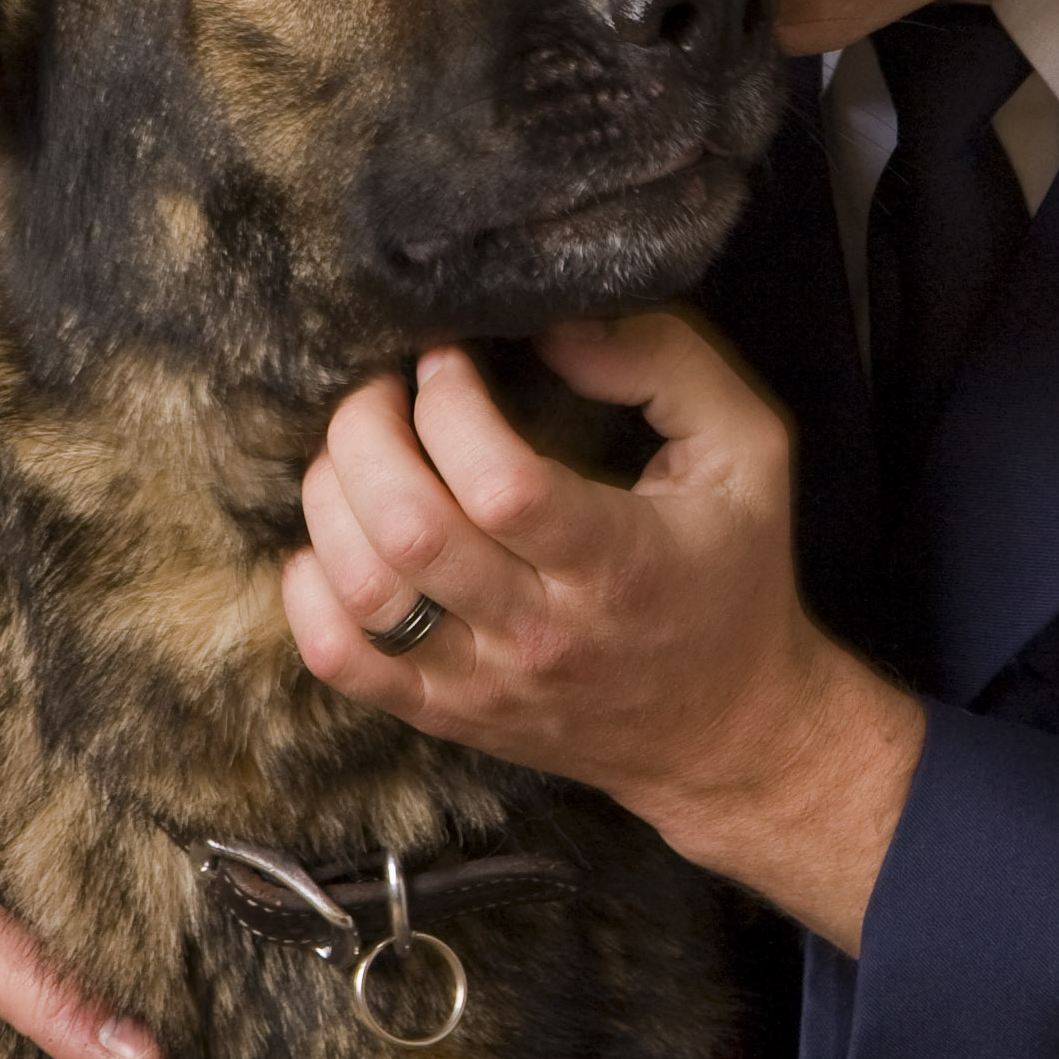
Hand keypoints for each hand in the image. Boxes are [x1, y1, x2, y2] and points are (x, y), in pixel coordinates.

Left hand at [279, 315, 924, 951]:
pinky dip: (309, 590)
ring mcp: (485, 681)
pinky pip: (340, 660)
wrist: (727, 732)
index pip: (501, 484)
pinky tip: (337, 536)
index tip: (446, 357)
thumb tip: (556, 326)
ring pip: (362, 591)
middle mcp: (543, 632)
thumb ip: (668, 364)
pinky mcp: (445, 713)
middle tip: (381, 387)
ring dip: (332, 497)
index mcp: (620, 563)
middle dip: (366, 432)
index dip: (450, 405)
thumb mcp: (749, 450)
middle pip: (409, 531)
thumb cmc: (735, 574)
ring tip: (357, 449)